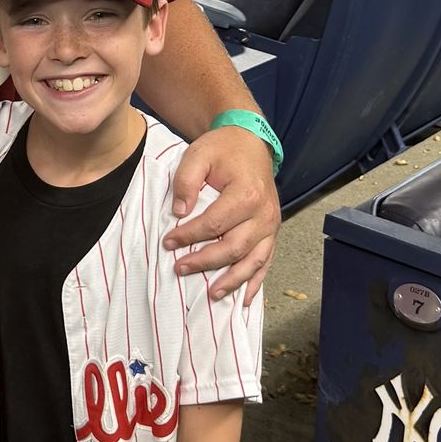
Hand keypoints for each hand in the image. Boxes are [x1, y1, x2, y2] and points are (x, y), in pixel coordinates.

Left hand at [161, 126, 280, 302]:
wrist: (250, 142)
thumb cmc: (223, 150)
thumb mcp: (198, 155)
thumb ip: (186, 182)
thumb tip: (179, 212)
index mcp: (246, 194)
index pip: (214, 224)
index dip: (189, 236)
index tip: (168, 242)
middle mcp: (264, 214)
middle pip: (233, 247)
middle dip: (205, 262)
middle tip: (180, 268)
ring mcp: (271, 226)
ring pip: (253, 261)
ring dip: (233, 280)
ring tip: (212, 294)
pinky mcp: (272, 232)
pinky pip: (266, 261)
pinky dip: (256, 281)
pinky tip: (245, 299)